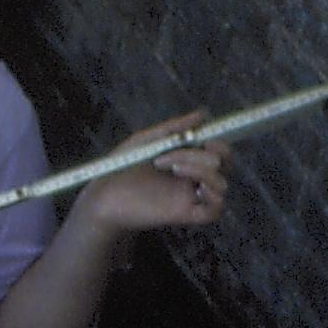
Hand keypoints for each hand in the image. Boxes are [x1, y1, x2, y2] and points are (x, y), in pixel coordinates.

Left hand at [76, 111, 234, 234]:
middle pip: (224, 164)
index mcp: (186, 158)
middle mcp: (192, 177)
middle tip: (178, 150)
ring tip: (170, 167)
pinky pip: (215, 209)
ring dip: (201, 170)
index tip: (204, 137)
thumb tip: (203, 114)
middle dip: (208, 153)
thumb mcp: (147, 141)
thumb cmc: (121, 167)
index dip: (219, 142)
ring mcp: (190, 196)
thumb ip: (174, 128)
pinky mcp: (186, 214)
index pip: (218, 150)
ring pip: (222, 184)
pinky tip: (195, 188)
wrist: (103, 194)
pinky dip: (213, 197)